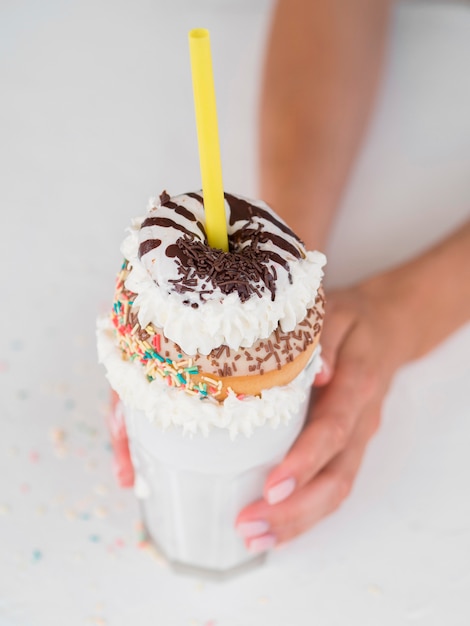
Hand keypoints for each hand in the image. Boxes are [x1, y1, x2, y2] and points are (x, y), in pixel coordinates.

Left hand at [236, 273, 414, 551]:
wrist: (387, 328)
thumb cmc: (352, 319)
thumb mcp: (335, 312)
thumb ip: (324, 339)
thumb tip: (317, 371)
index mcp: (357, 384)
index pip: (333, 430)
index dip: (305, 461)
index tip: (272, 486)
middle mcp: (361, 420)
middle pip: (336, 476)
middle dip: (295, 509)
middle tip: (250, 525)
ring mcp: (357, 438)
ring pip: (336, 490)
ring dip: (298, 520)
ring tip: (255, 537)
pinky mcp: (348, 447)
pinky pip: (332, 486)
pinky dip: (306, 513)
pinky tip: (275, 528)